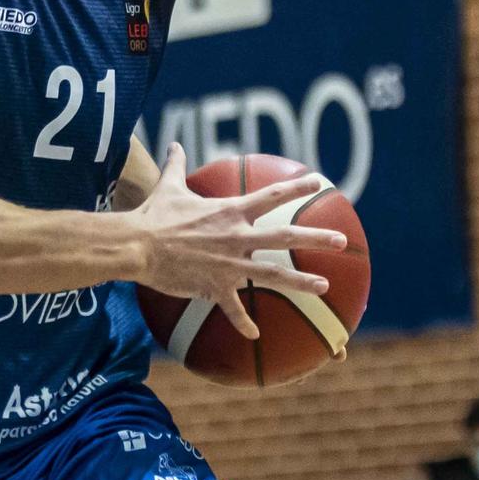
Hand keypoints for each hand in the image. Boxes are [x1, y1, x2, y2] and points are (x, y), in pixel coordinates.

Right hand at [131, 144, 348, 339]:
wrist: (137, 246)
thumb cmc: (153, 216)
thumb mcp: (168, 187)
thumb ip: (175, 165)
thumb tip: (172, 145)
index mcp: (229, 211)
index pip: (271, 196)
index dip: (296, 189)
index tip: (319, 184)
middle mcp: (236, 236)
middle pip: (286, 236)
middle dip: (316, 238)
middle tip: (341, 241)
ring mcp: (229, 264)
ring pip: (273, 274)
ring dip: (301, 281)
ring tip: (324, 286)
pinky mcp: (214, 287)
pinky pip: (234, 309)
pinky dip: (244, 323)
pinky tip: (255, 335)